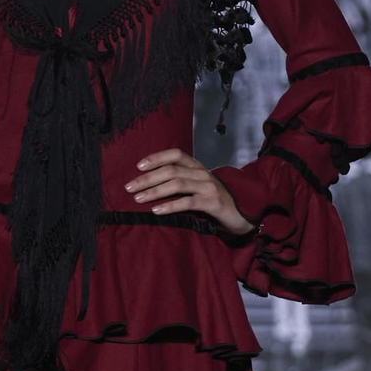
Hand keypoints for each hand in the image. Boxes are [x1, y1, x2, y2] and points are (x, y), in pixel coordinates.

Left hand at [123, 149, 251, 234]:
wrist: (240, 216)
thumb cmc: (213, 201)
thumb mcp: (197, 187)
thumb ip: (180, 182)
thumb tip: (149, 184)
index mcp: (198, 167)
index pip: (175, 154)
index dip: (156, 157)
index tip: (138, 166)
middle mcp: (203, 173)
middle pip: (171, 170)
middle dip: (148, 178)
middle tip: (129, 187)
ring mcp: (209, 187)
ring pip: (177, 184)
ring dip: (155, 191)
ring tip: (139, 198)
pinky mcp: (213, 202)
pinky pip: (188, 202)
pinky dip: (170, 206)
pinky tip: (157, 211)